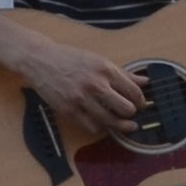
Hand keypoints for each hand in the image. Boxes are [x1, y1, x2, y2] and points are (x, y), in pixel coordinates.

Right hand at [19, 34, 145, 144]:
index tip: (141, 104)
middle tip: (131, 114)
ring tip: (124, 125)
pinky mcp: (69, 110)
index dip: (141, 101)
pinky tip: (102, 123)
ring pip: (110, 121)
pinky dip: (101, 127)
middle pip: (126, 109)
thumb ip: (123, 73)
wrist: (40, 60)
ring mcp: (81, 99)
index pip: (134, 92)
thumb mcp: (98, 60)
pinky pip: (92, 127)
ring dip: (120, 125)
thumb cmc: (69, 59)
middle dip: (132, 114)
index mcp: (105, 69)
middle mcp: (95, 84)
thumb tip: (144, 81)